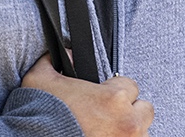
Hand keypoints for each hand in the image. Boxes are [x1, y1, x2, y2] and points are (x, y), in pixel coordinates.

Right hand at [21, 57, 153, 136]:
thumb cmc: (40, 114)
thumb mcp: (41, 77)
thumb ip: (54, 60)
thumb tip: (67, 54)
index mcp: (113, 99)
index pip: (131, 85)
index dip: (114, 89)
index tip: (104, 95)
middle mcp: (127, 122)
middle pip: (145, 110)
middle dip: (130, 110)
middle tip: (111, 114)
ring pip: (142, 131)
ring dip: (129, 129)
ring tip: (109, 129)